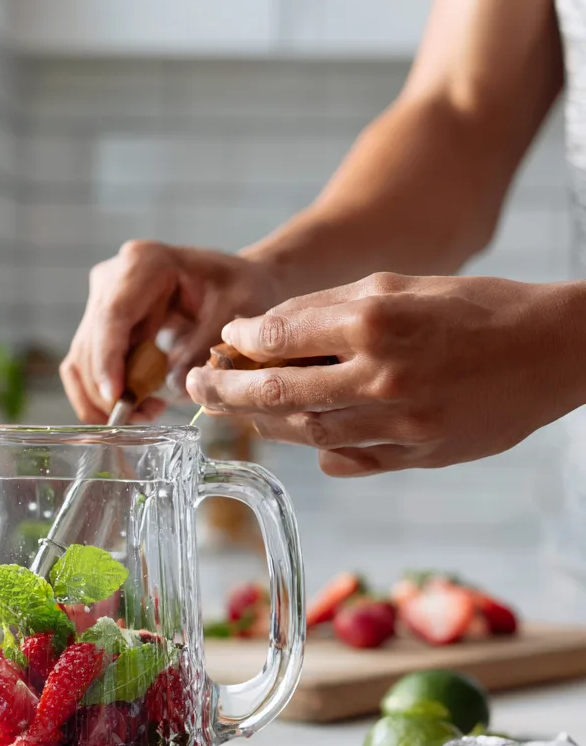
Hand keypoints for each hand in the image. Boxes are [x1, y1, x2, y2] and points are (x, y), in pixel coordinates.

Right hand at [61, 241, 282, 421]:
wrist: (235, 284)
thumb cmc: (240, 288)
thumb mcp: (235, 311)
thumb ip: (203, 346)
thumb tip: (169, 385)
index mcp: (145, 263)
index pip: (113, 316)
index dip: (108, 359)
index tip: (116, 397)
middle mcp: (113, 279)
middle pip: (90, 343)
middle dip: (106, 390)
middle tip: (138, 420)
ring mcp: (102, 304)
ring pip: (82, 361)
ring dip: (104, 398)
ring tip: (145, 415)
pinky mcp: (101, 328)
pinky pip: (89, 368)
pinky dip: (107, 395)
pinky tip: (138, 407)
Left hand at [185, 273, 585, 475]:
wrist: (556, 351)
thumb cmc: (476, 309)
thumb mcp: (402, 285)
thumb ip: (330, 310)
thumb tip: (262, 334)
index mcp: (376, 322)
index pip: (280, 337)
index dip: (242, 341)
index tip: (227, 342)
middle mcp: (382, 378)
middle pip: (279, 394)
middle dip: (227, 392)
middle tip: (195, 389)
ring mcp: (400, 425)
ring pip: (307, 432)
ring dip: (264, 423)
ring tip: (240, 411)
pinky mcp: (417, 456)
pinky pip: (349, 461)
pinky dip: (319, 449)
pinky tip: (303, 436)